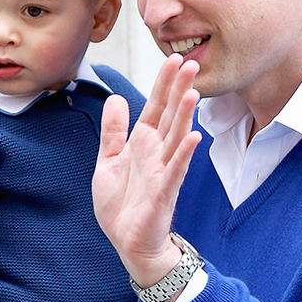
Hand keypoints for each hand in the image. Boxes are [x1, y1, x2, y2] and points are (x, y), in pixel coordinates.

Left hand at [93, 54, 201, 291]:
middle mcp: (156, 152)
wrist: (128, 242)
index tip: (174, 60)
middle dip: (179, 90)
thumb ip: (113, 132)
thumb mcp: (107, 162)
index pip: (155, 107)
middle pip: (170, 115)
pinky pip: (176, 170)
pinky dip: (184, 154)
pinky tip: (194, 137)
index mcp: (142, 143)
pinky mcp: (164, 192)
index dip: (163, 84)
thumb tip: (115, 98)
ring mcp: (163, 171)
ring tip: (193, 92)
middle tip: (191, 63)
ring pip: (177, 137)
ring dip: (185, 116)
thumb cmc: (121, 205)